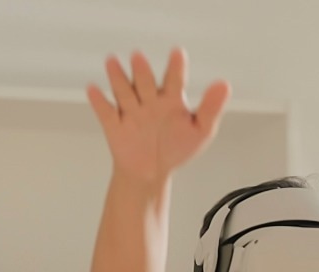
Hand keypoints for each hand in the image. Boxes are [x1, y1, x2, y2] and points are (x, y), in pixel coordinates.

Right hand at [86, 48, 230, 187]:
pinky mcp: (114, 124)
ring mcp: (131, 111)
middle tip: (138, 58)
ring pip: (124, 91)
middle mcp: (149, 100)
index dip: (176, 67)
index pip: (174, 80)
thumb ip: (211, 108)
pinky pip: (105, 111)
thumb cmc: (175, 148)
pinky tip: (93, 90)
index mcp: (171, 100)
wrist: (150, 172)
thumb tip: (225, 84)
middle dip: (142, 71)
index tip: (178, 53)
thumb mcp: (200, 130)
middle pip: (145, 82)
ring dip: (118, 77)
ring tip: (113, 62)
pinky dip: (99, 101)